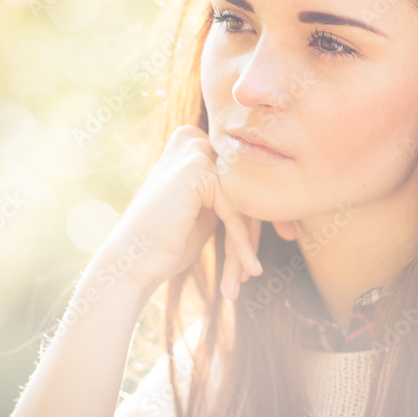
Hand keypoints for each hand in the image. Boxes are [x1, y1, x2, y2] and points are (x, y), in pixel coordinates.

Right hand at [95, 124, 263, 299]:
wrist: (131, 262)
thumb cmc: (167, 241)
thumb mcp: (206, 210)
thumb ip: (232, 193)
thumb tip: (273, 191)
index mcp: (193, 143)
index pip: (243, 179)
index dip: (262, 214)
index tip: (286, 237)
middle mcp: (192, 139)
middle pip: (245, 188)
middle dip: (256, 231)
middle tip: (260, 267)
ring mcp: (193, 150)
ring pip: (242, 200)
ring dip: (247, 244)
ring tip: (248, 277)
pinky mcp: (195, 169)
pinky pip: (234, 211)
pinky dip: (242, 244)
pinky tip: (250, 271)